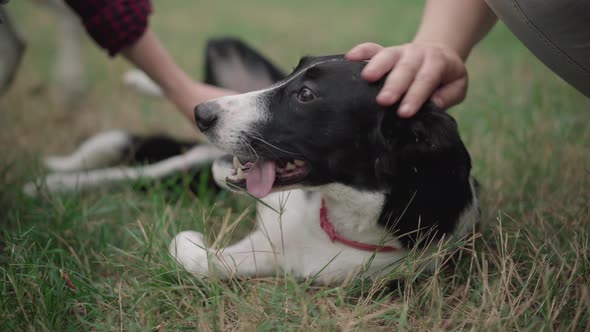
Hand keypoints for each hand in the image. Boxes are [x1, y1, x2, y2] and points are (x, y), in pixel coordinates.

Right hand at [346, 42, 467, 117]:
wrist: (438, 53)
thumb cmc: (445, 77)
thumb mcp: (457, 85)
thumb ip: (449, 95)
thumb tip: (434, 104)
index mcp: (437, 62)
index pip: (426, 79)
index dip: (415, 96)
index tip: (404, 112)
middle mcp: (416, 54)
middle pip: (405, 68)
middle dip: (394, 85)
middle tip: (384, 100)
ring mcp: (399, 51)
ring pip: (387, 55)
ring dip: (376, 66)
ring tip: (366, 78)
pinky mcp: (385, 51)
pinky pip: (371, 48)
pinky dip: (360, 52)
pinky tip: (349, 59)